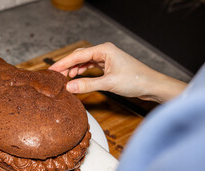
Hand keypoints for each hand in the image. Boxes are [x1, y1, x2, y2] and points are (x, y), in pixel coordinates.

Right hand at [49, 42, 186, 102]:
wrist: (151, 85)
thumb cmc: (135, 80)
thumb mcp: (109, 83)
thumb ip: (87, 85)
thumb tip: (69, 87)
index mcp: (104, 50)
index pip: (78, 55)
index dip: (63, 63)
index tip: (52, 69)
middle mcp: (104, 52)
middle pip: (80, 57)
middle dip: (67, 65)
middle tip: (55, 75)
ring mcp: (107, 59)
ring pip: (84, 62)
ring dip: (74, 69)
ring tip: (63, 78)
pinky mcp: (109, 67)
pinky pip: (91, 67)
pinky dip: (82, 72)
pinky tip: (76, 77)